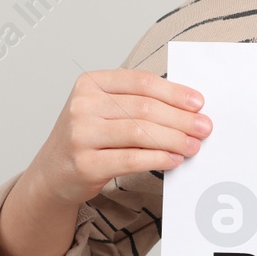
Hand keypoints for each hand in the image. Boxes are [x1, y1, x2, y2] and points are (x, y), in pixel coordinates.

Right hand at [20, 68, 211, 207]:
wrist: (52, 173)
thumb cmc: (87, 137)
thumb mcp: (104, 110)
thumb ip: (137, 103)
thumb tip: (187, 109)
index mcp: (90, 83)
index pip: (141, 82)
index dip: (174, 92)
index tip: (198, 103)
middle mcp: (82, 105)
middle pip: (144, 108)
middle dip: (180, 118)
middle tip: (204, 127)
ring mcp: (80, 134)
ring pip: (140, 132)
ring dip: (174, 139)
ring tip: (194, 145)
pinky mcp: (85, 164)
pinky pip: (131, 159)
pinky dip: (158, 159)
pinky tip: (174, 159)